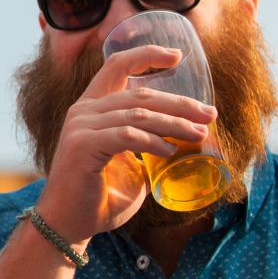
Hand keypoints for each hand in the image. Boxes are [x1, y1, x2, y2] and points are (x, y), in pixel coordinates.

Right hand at [35, 44, 214, 244]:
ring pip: (137, 113)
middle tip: (209, 114)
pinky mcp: (83, 145)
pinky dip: (153, 142)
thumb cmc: (100, 197)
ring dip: (174, 123)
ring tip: (199, 134)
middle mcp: (83, 110)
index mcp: (91, 107)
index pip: (115, 65)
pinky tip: (171, 151)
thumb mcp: (129, 164)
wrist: (68, 224)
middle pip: (138, 93)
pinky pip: (128, 136)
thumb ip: (147, 145)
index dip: (146, 55)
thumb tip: (184, 139)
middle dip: (178, 103)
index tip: (177, 55)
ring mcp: (81, 126)